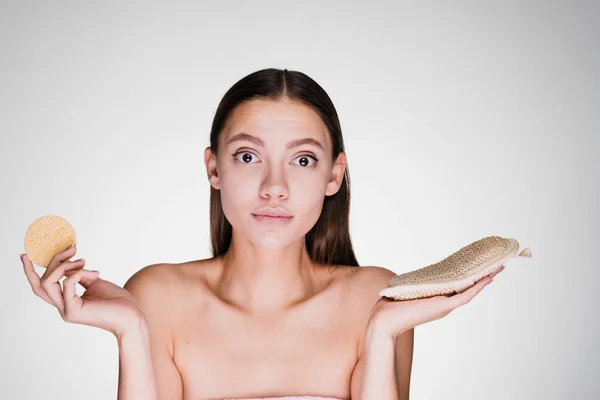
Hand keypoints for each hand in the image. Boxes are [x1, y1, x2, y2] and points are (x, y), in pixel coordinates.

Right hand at [22, 244, 145, 337]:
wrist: (132, 315)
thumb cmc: (117, 300)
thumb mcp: (95, 281)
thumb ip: (80, 274)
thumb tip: (71, 264)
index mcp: (66, 301)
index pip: (40, 287)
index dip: (29, 272)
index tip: (24, 255)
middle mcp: (63, 307)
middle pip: (42, 282)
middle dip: (54, 261)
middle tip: (72, 248)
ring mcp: (66, 311)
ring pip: (48, 282)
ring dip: (64, 265)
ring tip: (85, 261)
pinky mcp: (73, 311)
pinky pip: (68, 283)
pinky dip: (79, 272)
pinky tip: (95, 273)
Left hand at [367, 266, 504, 340]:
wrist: (383, 320)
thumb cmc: (390, 306)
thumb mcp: (405, 291)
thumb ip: (411, 286)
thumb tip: (405, 278)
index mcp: (437, 300)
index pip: (458, 286)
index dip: (471, 276)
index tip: (481, 266)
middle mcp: (444, 303)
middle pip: (468, 288)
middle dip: (483, 276)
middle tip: (498, 264)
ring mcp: (445, 306)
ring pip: (470, 291)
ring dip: (485, 279)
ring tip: (498, 268)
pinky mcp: (442, 306)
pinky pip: (465, 296)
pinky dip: (477, 287)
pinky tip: (487, 278)